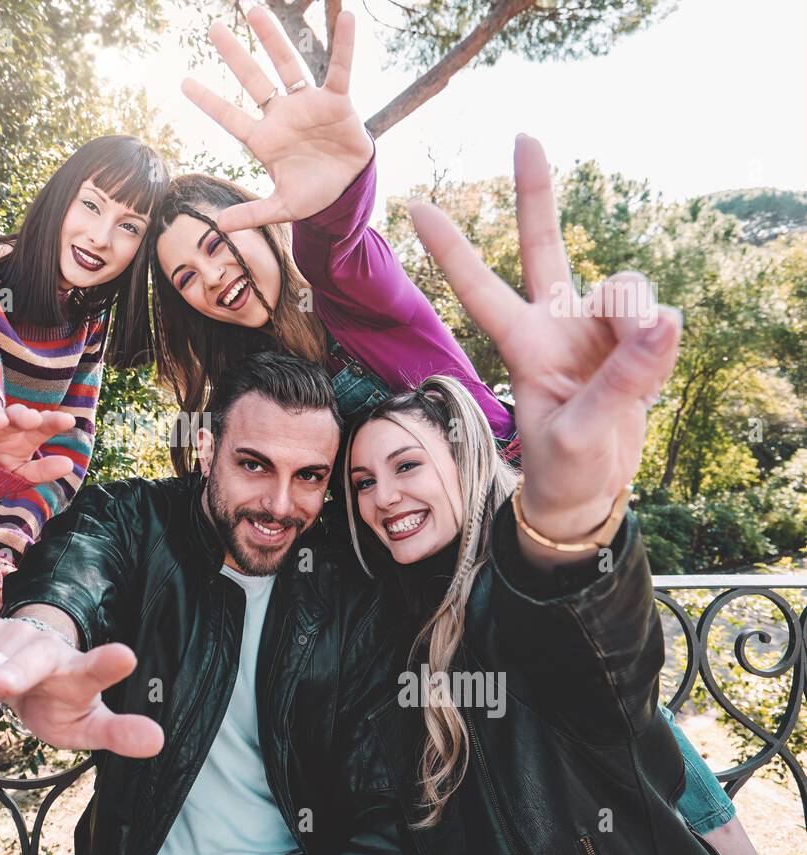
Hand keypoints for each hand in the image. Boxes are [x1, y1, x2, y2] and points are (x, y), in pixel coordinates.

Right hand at [0, 401, 76, 485]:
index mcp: (24, 434)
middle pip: (17, 414)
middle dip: (24, 415)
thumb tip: (69, 465)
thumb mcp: (20, 473)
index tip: (68, 421)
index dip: (55, 421)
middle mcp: (6, 423)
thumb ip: (42, 471)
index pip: (43, 424)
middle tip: (33, 421)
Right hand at [0, 615, 164, 783]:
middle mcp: (43, 645)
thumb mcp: (87, 723)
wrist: (27, 667)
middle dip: (9, 677)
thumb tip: (157, 741)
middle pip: (22, 667)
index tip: (126, 657)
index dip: (108, 663)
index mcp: (78, 670)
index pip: (96, 666)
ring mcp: (8, 633)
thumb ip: (117, 732)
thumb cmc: (61, 701)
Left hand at [181, 6, 372, 230]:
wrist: (349, 189)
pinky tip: (348, 18)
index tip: (184, 83)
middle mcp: (282, 115)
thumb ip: (253, 213)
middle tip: (213, 28)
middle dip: (234, 55)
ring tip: (255, 11)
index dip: (209, 101)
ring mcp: (307, 104)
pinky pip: (339, 69)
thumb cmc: (313, 193)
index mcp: (265, 139)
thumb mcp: (282, 208)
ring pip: (287, 65)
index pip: (230, 116)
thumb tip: (220, 227)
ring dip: (273, 38)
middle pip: (253, 79)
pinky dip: (344, 46)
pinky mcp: (336, 101)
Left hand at [407, 134, 681, 542]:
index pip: (479, 289)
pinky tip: (652, 375)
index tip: (415, 207)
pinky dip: (662, 345)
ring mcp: (595, 326)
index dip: (452, 250)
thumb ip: (620, 383)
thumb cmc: (564, 468)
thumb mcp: (581, 436)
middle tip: (523, 138)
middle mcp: (555, 322)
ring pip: (626, 286)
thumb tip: (664, 321)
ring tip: (637, 371)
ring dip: (638, 321)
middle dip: (534, 194)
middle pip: (542, 246)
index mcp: (521, 345)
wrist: (590, 491)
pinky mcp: (633, 335)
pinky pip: (658, 318)